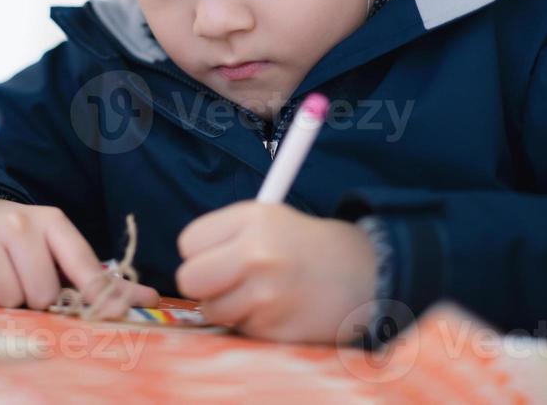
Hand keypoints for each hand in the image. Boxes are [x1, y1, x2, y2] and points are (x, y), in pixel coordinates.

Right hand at [0, 199, 159, 318]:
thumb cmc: (12, 247)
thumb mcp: (53, 251)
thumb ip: (94, 278)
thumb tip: (148, 300)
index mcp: (50, 220)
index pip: (83, 265)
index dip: (98, 295)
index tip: (116, 315)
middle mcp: (16, 222)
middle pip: (43, 293)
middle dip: (31, 300)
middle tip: (14, 284)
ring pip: (9, 300)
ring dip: (0, 304)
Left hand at [176, 201, 377, 342]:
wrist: (360, 274)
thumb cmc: (302, 245)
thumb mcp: (268, 218)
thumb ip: (225, 234)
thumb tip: (186, 260)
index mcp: (252, 218)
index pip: (188, 242)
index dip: (200, 251)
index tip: (217, 253)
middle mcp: (257, 254)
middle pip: (189, 279)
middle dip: (203, 283)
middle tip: (225, 279)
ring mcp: (266, 295)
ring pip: (212, 309)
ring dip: (228, 305)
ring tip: (258, 292)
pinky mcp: (275, 328)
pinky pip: (239, 328)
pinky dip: (252, 322)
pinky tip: (276, 308)